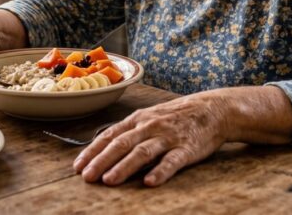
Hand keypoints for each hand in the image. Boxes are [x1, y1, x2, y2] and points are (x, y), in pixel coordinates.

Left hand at [73, 90, 230, 186]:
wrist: (213, 109)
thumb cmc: (176, 116)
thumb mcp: (149, 117)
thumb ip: (129, 132)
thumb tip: (102, 148)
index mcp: (138, 120)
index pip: (109, 135)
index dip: (93, 151)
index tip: (78, 166)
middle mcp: (150, 126)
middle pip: (121, 144)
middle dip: (102, 160)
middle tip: (87, 176)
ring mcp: (168, 137)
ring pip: (143, 152)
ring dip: (124, 166)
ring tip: (109, 180)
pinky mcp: (187, 148)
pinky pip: (172, 161)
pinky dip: (160, 172)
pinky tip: (150, 183)